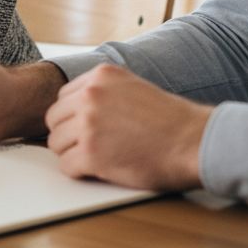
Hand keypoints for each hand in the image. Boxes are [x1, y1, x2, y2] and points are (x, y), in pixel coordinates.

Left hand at [45, 64, 212, 191]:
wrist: (192, 141)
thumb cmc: (169, 120)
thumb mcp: (132, 86)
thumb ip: (105, 91)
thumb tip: (79, 105)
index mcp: (100, 75)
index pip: (64, 96)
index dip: (72, 116)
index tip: (83, 128)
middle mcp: (90, 94)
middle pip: (54, 118)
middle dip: (67, 133)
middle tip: (85, 146)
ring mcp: (89, 123)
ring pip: (56, 142)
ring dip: (71, 153)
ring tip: (95, 158)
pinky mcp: (91, 153)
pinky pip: (65, 166)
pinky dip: (78, 171)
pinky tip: (96, 170)